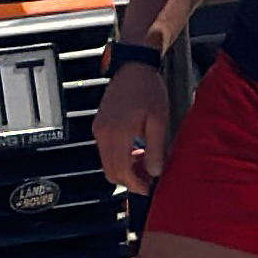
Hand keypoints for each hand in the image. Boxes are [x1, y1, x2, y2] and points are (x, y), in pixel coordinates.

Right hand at [93, 70, 171, 198]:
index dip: (135, 184)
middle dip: (130, 180)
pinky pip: (105, 152)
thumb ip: (156, 149)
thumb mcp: (159, 121)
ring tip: (145, 162)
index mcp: (118, 133)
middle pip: (111, 171)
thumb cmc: (148, 90)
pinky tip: (136, 151)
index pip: (121, 171)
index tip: (148, 189)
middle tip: (149, 178)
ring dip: (125, 169)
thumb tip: (155, 172)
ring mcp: (99, 130)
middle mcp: (103, 133)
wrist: (133, 68)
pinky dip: (119, 158)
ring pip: (107, 163)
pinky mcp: (99, 126)